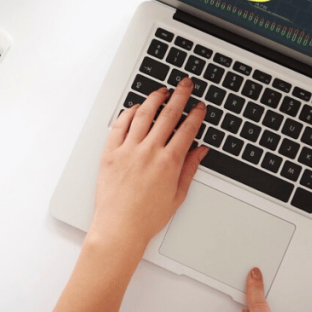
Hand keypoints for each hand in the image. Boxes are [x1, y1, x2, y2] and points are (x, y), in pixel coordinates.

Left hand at [91, 77, 207, 250]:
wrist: (119, 227)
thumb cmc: (147, 217)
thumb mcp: (177, 195)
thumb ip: (190, 169)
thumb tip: (200, 151)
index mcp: (169, 162)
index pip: (187, 129)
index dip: (196, 114)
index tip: (201, 105)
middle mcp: (149, 151)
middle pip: (168, 114)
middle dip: (180, 96)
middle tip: (186, 84)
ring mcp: (128, 150)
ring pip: (143, 114)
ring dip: (155, 98)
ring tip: (162, 91)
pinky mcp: (110, 152)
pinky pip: (120, 125)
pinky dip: (129, 113)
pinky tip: (136, 107)